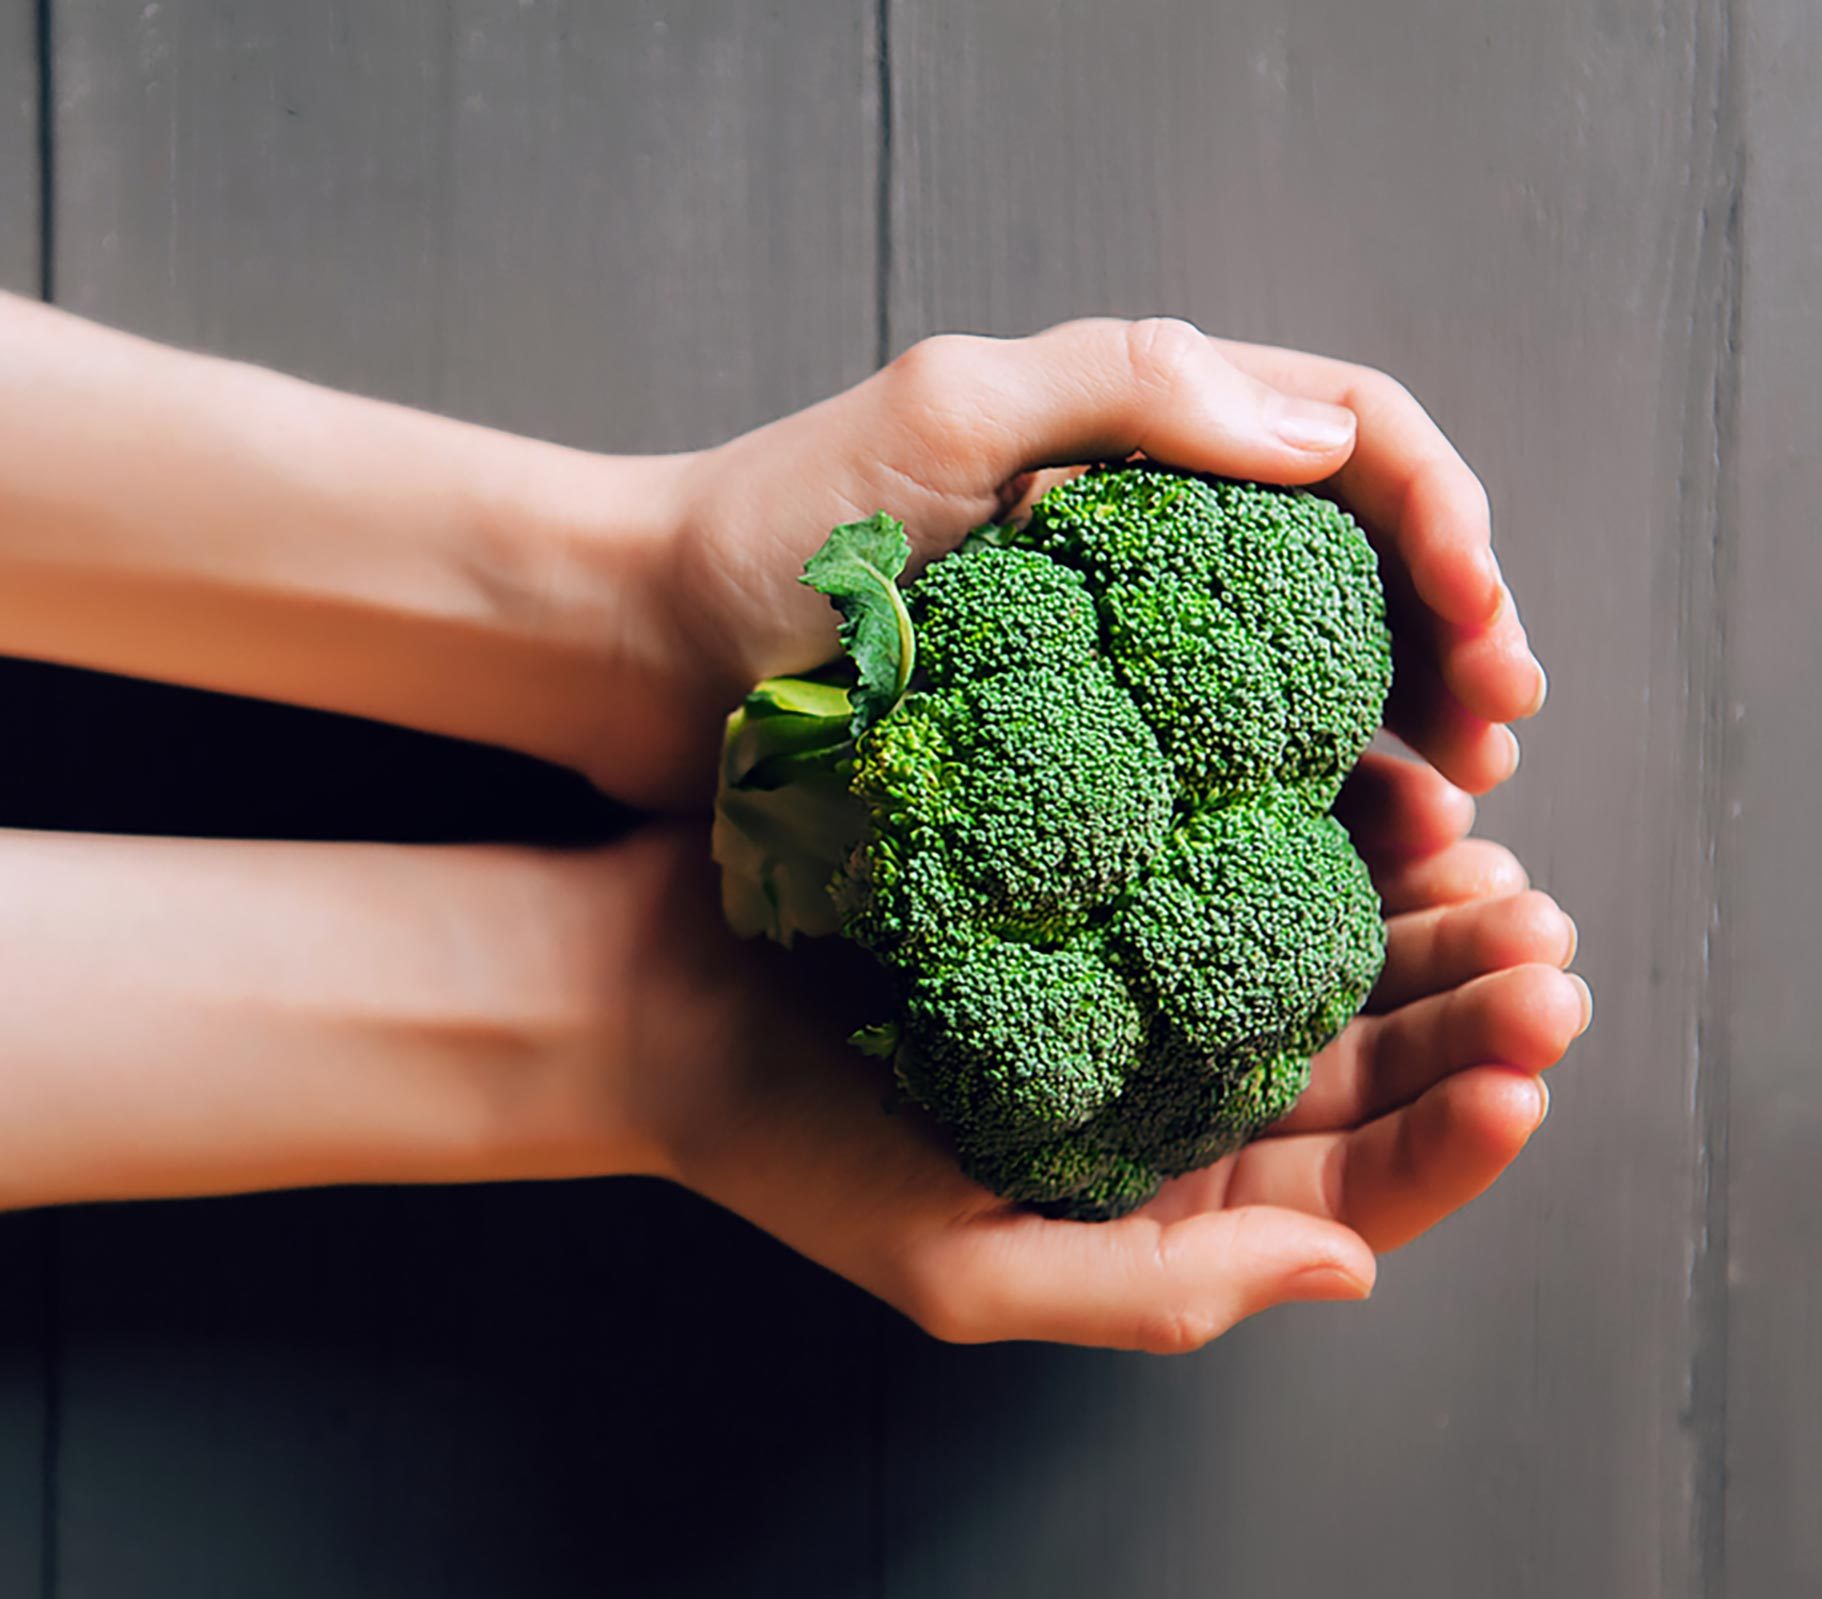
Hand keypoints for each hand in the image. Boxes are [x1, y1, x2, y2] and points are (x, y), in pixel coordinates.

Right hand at [616, 756, 1587, 1351]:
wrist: (659, 995)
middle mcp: (1172, 1088)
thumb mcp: (962, 1266)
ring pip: (1330, 949)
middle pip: (1367, 1064)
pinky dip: (1326, 825)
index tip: (1523, 1064)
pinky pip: (1245, 843)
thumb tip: (1349, 1268)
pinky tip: (1384, 794)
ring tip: (1491, 866)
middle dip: (1472, 1013)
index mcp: (1158, 1197)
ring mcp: (1143, 972)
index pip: (1349, 1191)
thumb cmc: (791, 1145)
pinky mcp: (1103, 869)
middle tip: (1542, 949)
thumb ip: (1152, 1290)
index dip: (1455, 1136)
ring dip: (1428, 917)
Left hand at [636, 318, 1541, 805]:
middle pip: (1358, 568)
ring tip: (1449, 814)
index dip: (1444, 525)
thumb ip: (1128, 388)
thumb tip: (1329, 434)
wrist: (637, 654)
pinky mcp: (1069, 749)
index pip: (1350, 444)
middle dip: (1454, 640)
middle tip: (1496, 742)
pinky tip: (1341, 861)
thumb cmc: (767, 526)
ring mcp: (1110, 649)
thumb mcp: (943, 414)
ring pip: (1309, 676)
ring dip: (1401, 731)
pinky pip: (1220, 771)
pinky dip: (1298, 808)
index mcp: (1135, 434)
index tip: (1483, 629)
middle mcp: (1143, 536)